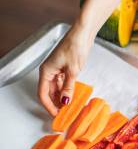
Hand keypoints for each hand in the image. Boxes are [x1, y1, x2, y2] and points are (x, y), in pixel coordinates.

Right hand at [37, 0, 132, 115]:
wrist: (83, 33)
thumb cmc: (76, 47)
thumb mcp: (73, 70)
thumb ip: (69, 87)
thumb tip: (65, 102)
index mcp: (46, 71)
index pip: (43, 93)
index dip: (48, 106)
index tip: (56, 115)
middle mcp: (49, 71)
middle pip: (48, 92)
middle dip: (55, 103)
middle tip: (65, 114)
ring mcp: (56, 69)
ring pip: (56, 88)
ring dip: (61, 97)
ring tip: (70, 107)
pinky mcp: (64, 67)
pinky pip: (62, 82)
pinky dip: (66, 89)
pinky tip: (72, 95)